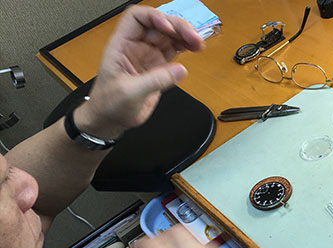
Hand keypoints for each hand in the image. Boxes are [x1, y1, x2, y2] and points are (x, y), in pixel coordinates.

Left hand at [75, 5, 204, 138]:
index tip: (169, 29)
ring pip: (170, 36)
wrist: (110, 120)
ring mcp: (148, 55)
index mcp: (122, 44)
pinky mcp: (159, 66)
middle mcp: (136, 46)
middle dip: (177, 27)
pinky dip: (186, 47)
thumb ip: (155, 80)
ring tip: (199, 44)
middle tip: (194, 38)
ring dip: (185, 36)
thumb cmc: (109, 104)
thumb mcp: (129, 93)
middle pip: (159, 24)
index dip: (154, 17)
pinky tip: (195, 49)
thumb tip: (180, 70)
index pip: (137, 17)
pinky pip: (175, 50)